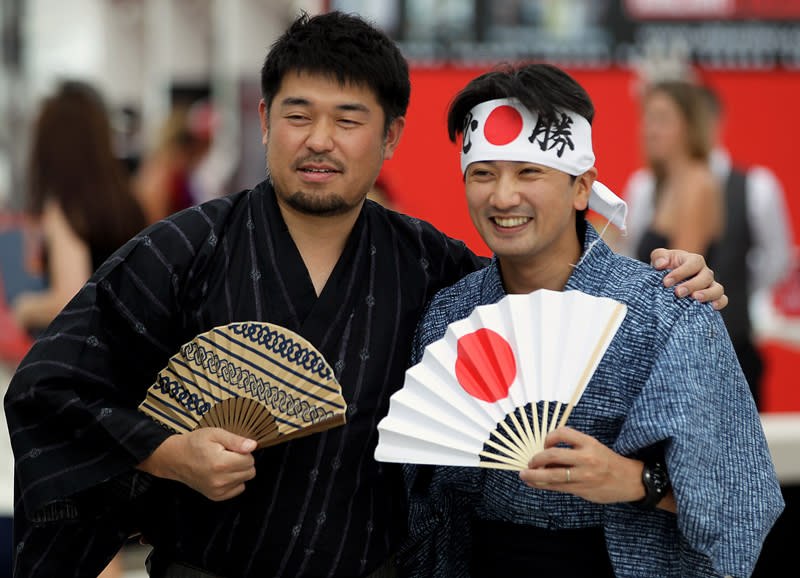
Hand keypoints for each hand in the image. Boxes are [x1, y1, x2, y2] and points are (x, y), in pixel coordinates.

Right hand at [137, 428, 256, 500]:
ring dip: (239, 471)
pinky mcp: (216, 496)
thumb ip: (236, 440)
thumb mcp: (215, 434)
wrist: (175, 458)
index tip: (231, 448)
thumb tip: (253, 446)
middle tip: (228, 455)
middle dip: (243, 461)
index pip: (250, 460)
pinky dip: (234, 481)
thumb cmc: (195, 444)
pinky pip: (238, 489)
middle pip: (250, 471)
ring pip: (245, 480)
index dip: (244, 452)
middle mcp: (220, 480)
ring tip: (223, 463)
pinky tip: (223, 473)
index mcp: (220, 463)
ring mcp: (217, 490)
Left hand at [518, 427, 644, 503]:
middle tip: (530, 462)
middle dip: (536, 459)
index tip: (545, 444)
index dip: (548, 438)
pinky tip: (533, 483)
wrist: (630, 480)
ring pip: (552, 475)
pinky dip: (541, 485)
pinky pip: (557, 487)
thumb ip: (572, 449)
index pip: (562, 433)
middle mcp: (586, 458)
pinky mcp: (582, 490)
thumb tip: (545, 453)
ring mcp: (584, 475)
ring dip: (533, 475)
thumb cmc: (607, 462)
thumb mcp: (593, 448)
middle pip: (552, 455)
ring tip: (524, 475)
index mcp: (588, 443)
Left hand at [650, 248, 727, 310]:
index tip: (666, 282)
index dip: (681, 273)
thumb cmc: (664, 268)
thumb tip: (661, 264)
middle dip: (691, 285)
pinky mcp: (712, 297)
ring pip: (717, 288)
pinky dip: (720, 302)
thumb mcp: (659, 258)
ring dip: (707, 294)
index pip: (693, 264)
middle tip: (678, 293)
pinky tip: (712, 307)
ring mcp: (710, 285)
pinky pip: (722, 299)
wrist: (667, 281)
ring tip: (695, 299)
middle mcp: (704, 272)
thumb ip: (659, 256)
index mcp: (693, 260)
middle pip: (705, 277)